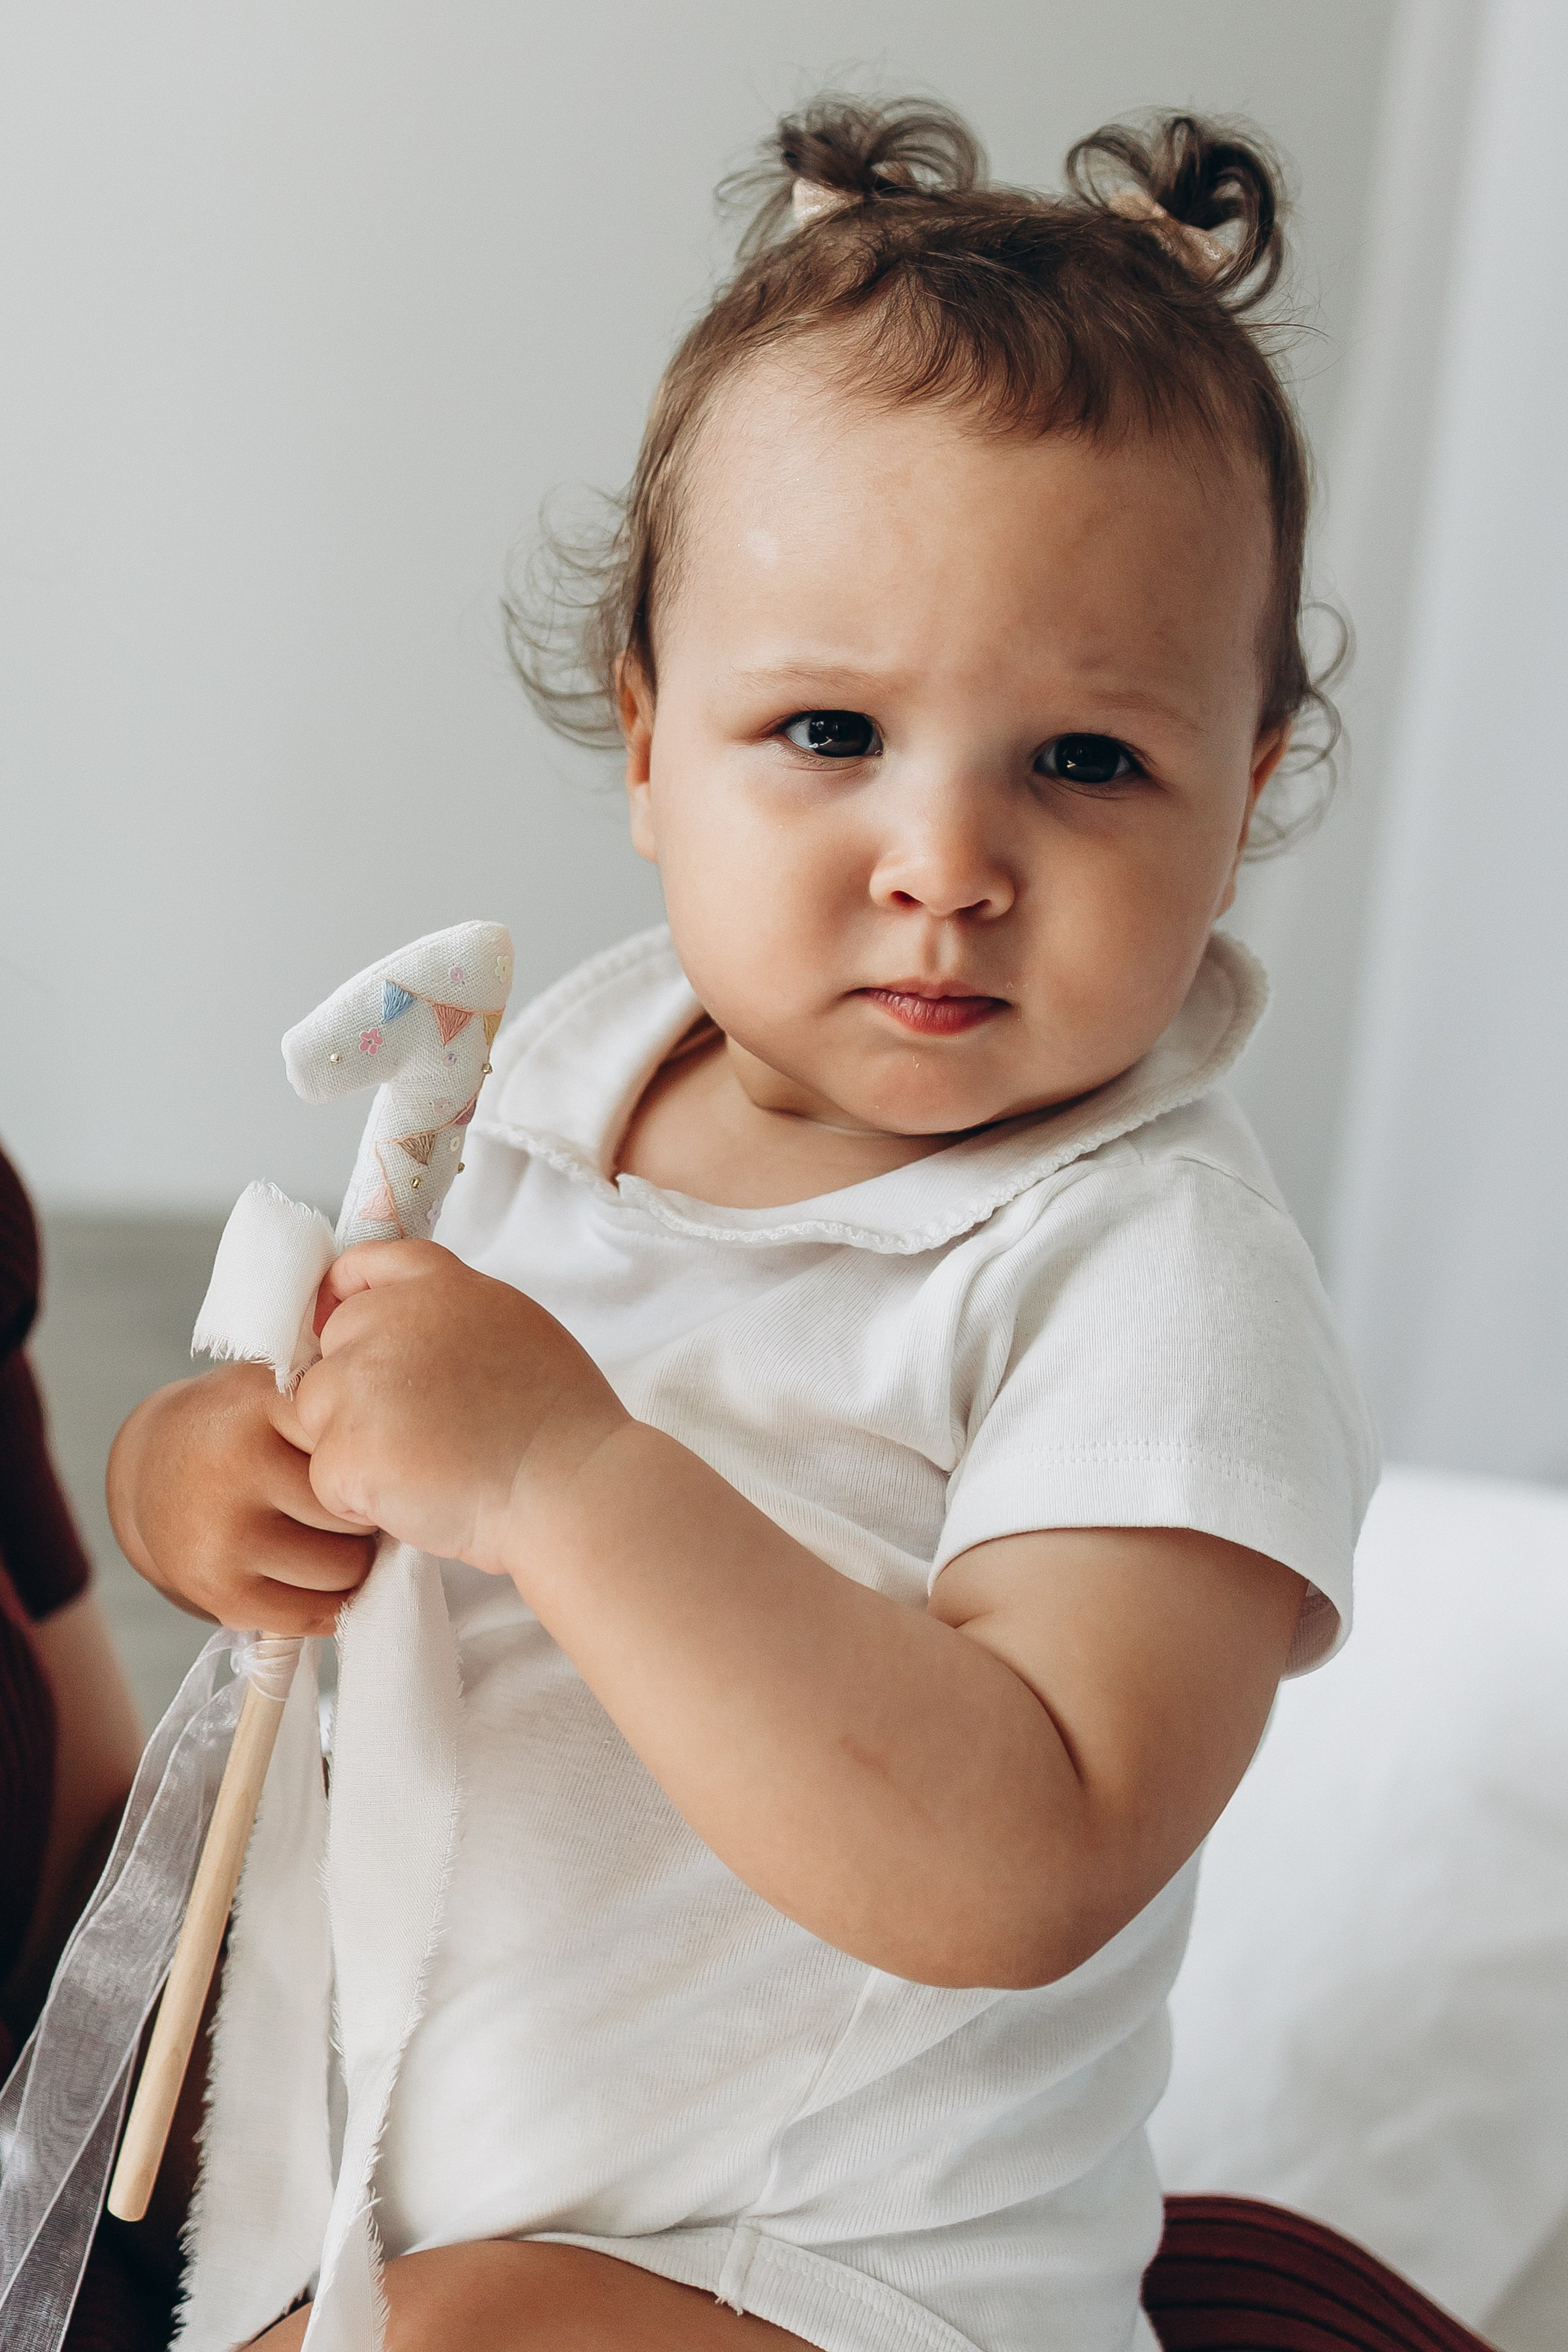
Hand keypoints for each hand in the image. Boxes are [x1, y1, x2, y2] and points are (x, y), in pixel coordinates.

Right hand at [107, 1364, 377, 1635]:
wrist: (151, 1472)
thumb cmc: (241, 1428)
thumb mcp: (276, 1388)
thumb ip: (337, 1399)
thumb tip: (416, 1453)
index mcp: (261, 1400)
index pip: (359, 1442)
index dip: (377, 1458)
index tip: (377, 1458)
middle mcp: (236, 1464)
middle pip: (360, 1511)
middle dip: (370, 1516)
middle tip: (359, 1509)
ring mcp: (224, 1533)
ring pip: (346, 1569)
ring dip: (355, 1563)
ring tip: (336, 1540)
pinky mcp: (219, 1591)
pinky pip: (314, 1614)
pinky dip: (331, 1604)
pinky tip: (320, 1579)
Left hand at [295, 1242, 629, 1572]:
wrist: (567, 1486)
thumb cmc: (559, 1420)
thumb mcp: (514, 1324)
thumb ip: (449, 1311)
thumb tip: (403, 1326)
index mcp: (437, 1286)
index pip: (362, 1265)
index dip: (345, 1298)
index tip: (350, 1332)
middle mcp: (389, 1321)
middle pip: (330, 1352)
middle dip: (357, 1394)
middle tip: (419, 1432)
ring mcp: (360, 1383)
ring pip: (317, 1416)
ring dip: (355, 1448)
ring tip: (423, 1468)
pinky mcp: (346, 1447)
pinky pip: (326, 1476)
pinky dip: (360, 1500)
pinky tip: (417, 1498)